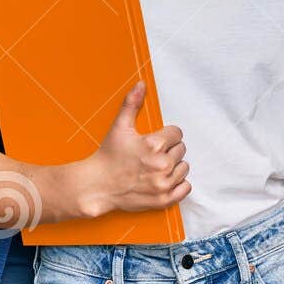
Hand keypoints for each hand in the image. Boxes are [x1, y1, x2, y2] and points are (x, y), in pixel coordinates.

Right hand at [79, 81, 190, 215]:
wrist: (97, 185)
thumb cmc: (108, 156)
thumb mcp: (119, 127)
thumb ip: (132, 103)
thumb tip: (141, 84)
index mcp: (154, 145)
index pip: (177, 133)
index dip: (166, 135)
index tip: (156, 140)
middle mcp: (161, 164)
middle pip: (181, 150)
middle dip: (169, 150)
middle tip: (152, 154)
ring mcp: (163, 183)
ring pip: (184, 168)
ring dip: (174, 166)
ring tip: (156, 166)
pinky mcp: (163, 199)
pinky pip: (185, 188)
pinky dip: (178, 184)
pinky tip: (164, 179)